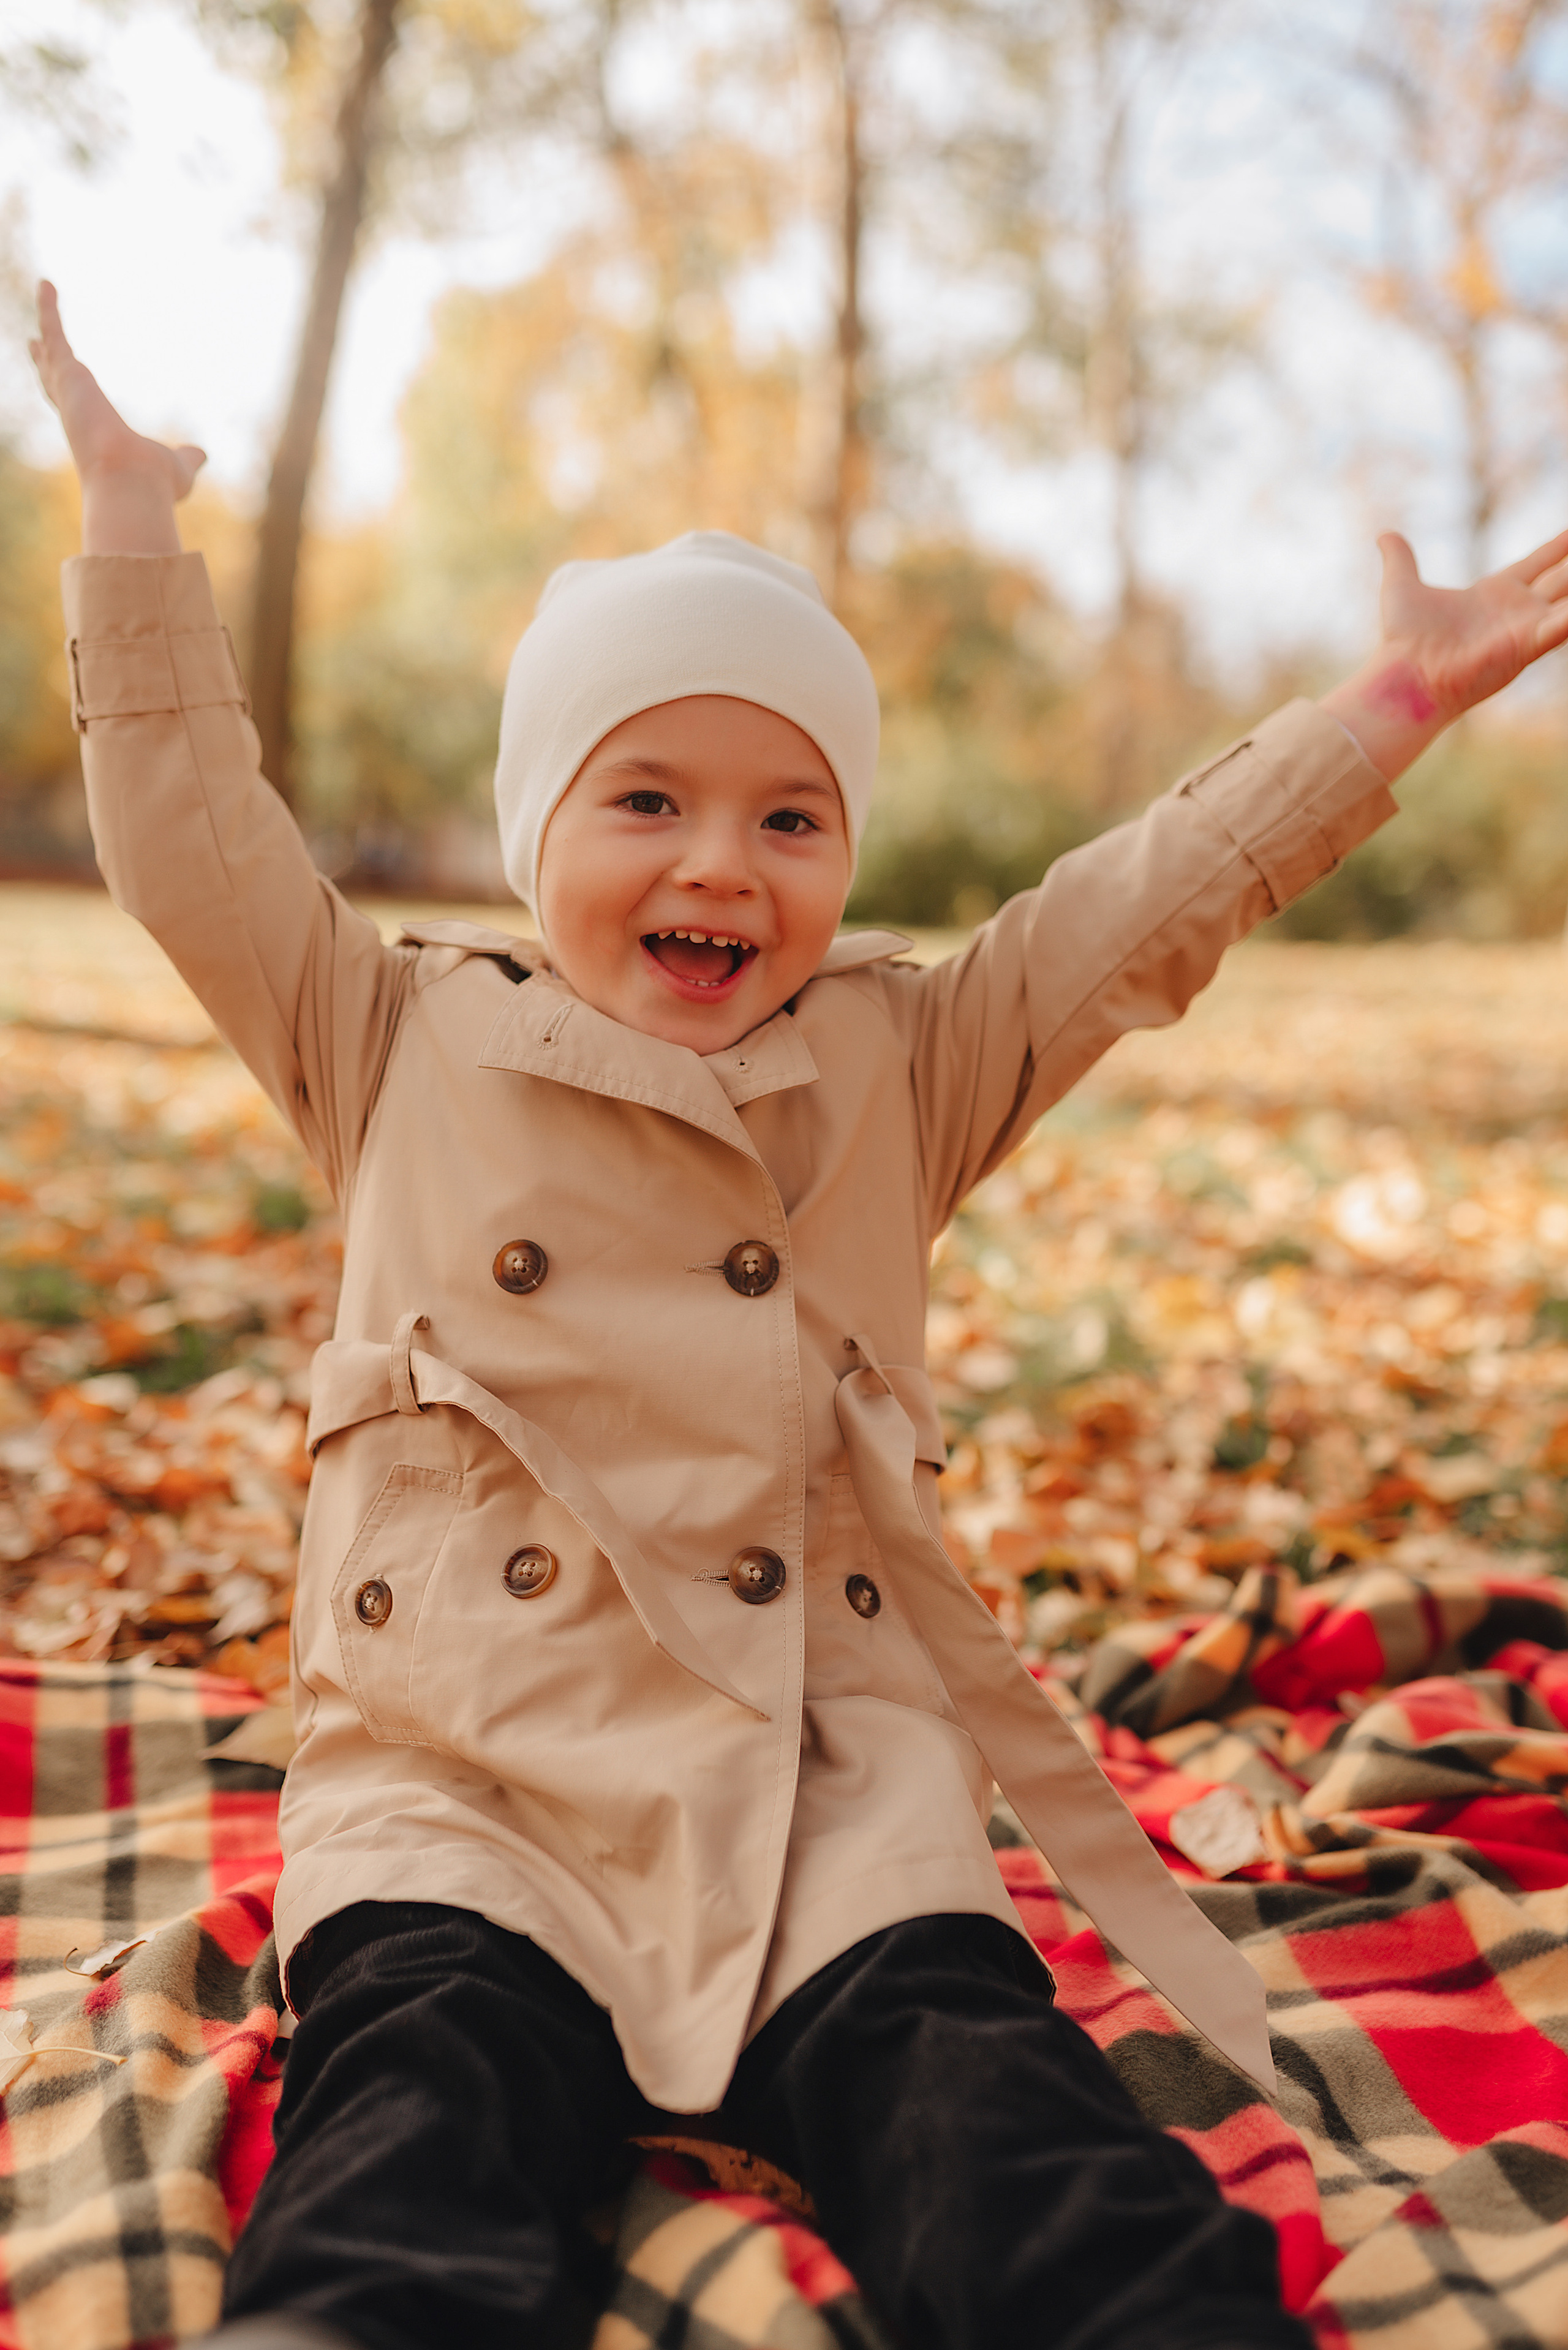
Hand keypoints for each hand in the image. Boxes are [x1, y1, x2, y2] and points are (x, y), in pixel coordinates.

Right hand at [29, 281, 204, 554]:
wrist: (134, 485)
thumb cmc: (154, 485)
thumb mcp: (178, 469)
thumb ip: (187, 459)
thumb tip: (202, 455)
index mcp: (97, 437)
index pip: (80, 411)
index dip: (70, 395)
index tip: (66, 380)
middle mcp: (77, 416)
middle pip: (56, 382)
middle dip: (46, 362)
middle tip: (37, 343)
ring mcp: (70, 395)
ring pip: (53, 351)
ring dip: (47, 322)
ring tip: (44, 293)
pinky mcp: (69, 376)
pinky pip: (56, 334)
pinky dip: (50, 309)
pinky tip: (48, 284)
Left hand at [1322, 527, 1567, 780]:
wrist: (1405, 675)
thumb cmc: (1403, 641)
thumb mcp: (1402, 586)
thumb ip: (1401, 559)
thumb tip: (1385, 535)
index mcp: (1495, 593)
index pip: (1539, 563)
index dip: (1559, 548)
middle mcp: (1516, 611)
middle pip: (1563, 580)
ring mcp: (1525, 629)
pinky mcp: (1527, 645)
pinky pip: (1564, 625)